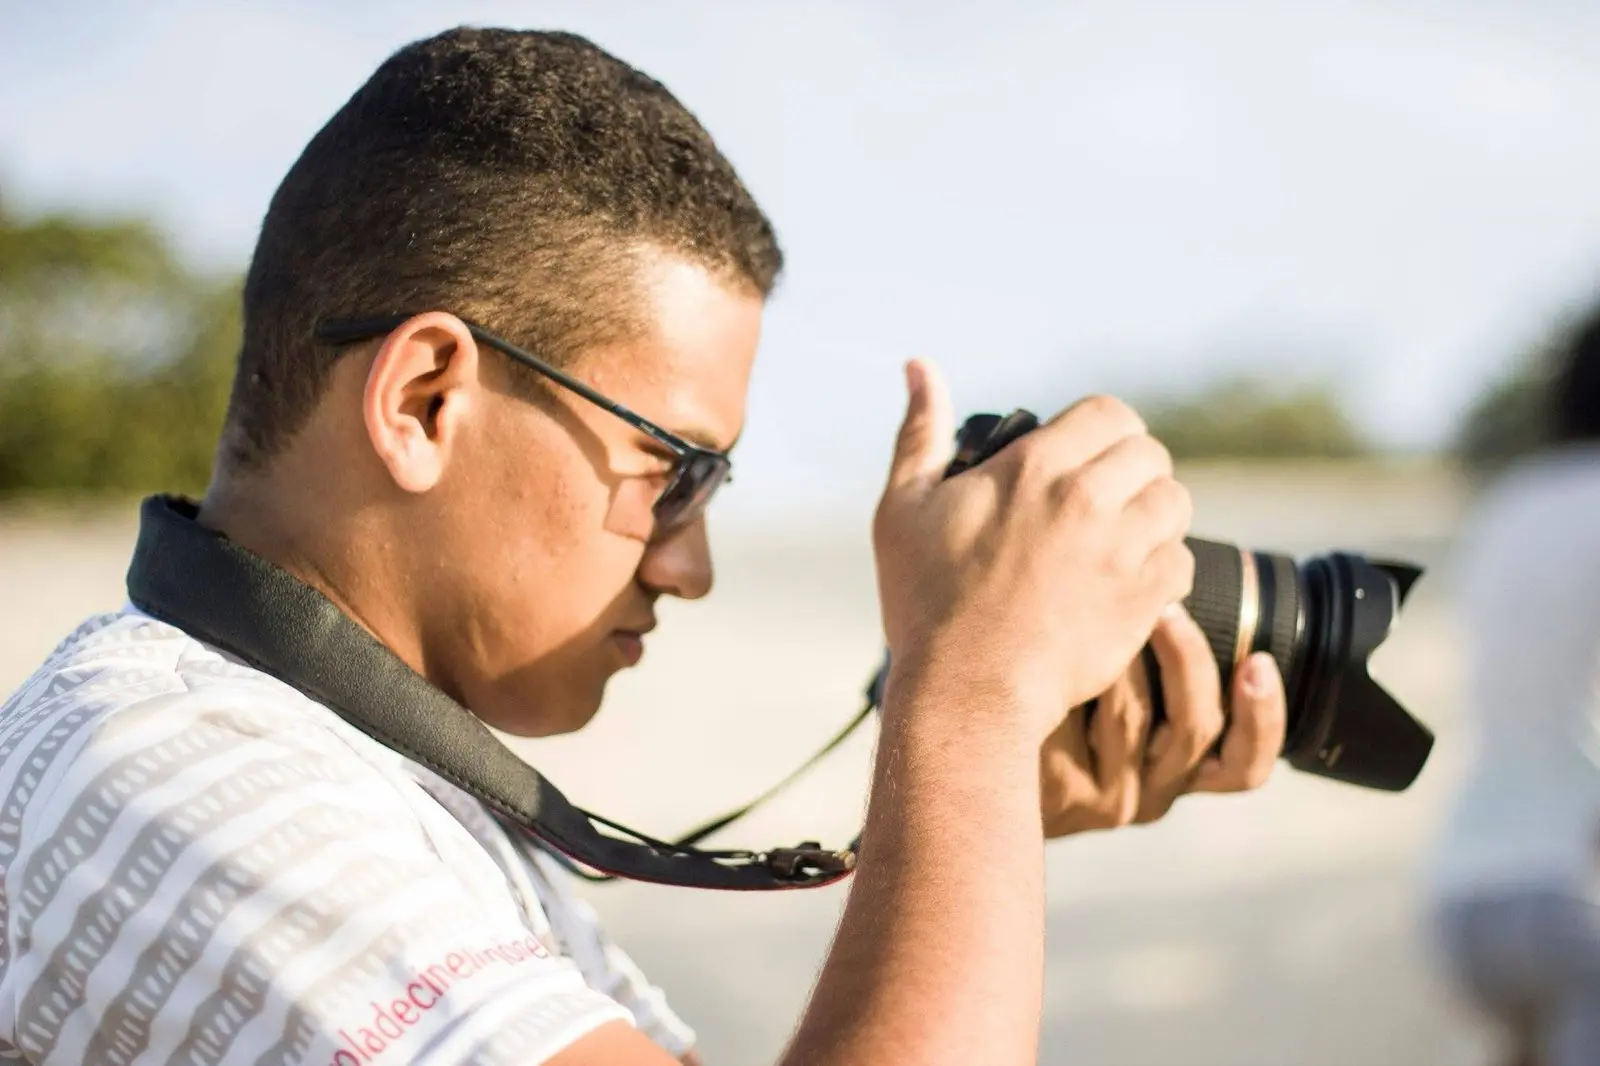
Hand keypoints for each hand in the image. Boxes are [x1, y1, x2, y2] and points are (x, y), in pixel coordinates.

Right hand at [873, 361, 1193, 741]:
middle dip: (1131, 471)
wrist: (965, 691)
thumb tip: (918, 365)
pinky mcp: (1142, 602)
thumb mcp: (902, 508)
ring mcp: (1121, 552)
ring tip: (1120, 539)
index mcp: (1034, 468)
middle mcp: (1086, 500)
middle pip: (1151, 454)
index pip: (1110, 413)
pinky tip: (1128, 583)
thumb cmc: (925, 601)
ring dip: (1153, 516)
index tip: (1085, 456)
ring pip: (1174, 504)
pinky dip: (1163, 569)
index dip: (1103, 430)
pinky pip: (1182, 562)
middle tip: (1103, 501)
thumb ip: (919, 432)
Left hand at [1039, 606, 1287, 836]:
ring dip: (1124, 655)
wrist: (984, 762)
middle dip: (1187, 656)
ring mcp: (1104, 798)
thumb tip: (1179, 585)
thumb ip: (1157, 670)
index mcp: (1180, 775)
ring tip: (1102, 605)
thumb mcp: (1116, 704)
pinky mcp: (1057, 791)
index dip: (1263, 716)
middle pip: (1196, 727)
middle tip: (1168, 605)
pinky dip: (1076, 677)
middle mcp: (1151, 795)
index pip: (1244, 766)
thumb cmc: (1056, 716)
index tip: (1258, 660)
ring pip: (1134, 715)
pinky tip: (1060, 648)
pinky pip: (1078, 722)